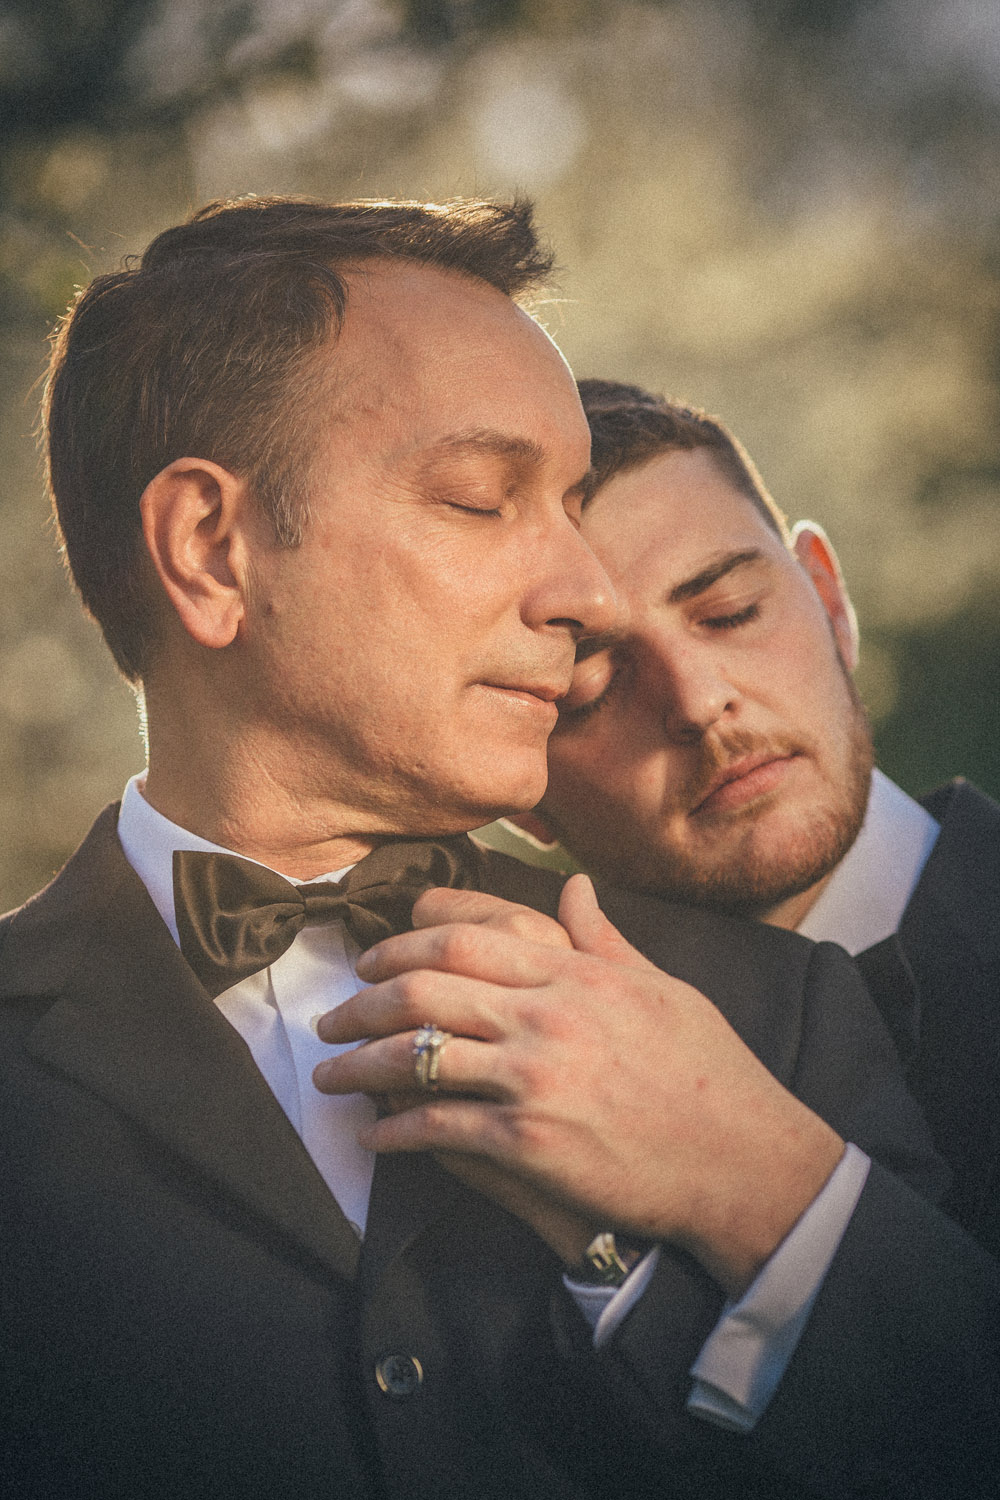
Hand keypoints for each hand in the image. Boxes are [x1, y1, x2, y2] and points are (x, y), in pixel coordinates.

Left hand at [314, 875, 843, 1295]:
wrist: (743, 1160)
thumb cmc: (710, 1073)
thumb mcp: (662, 988)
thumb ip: (604, 939)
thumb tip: (574, 886)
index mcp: (574, 973)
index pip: (464, 940)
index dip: (401, 946)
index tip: (371, 960)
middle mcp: (546, 1015)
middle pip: (423, 989)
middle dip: (362, 1002)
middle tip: (332, 1019)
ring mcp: (534, 1076)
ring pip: (416, 1055)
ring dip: (358, 1065)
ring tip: (330, 1077)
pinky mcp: (528, 1140)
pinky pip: (437, 1127)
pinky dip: (395, 1130)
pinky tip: (376, 1135)